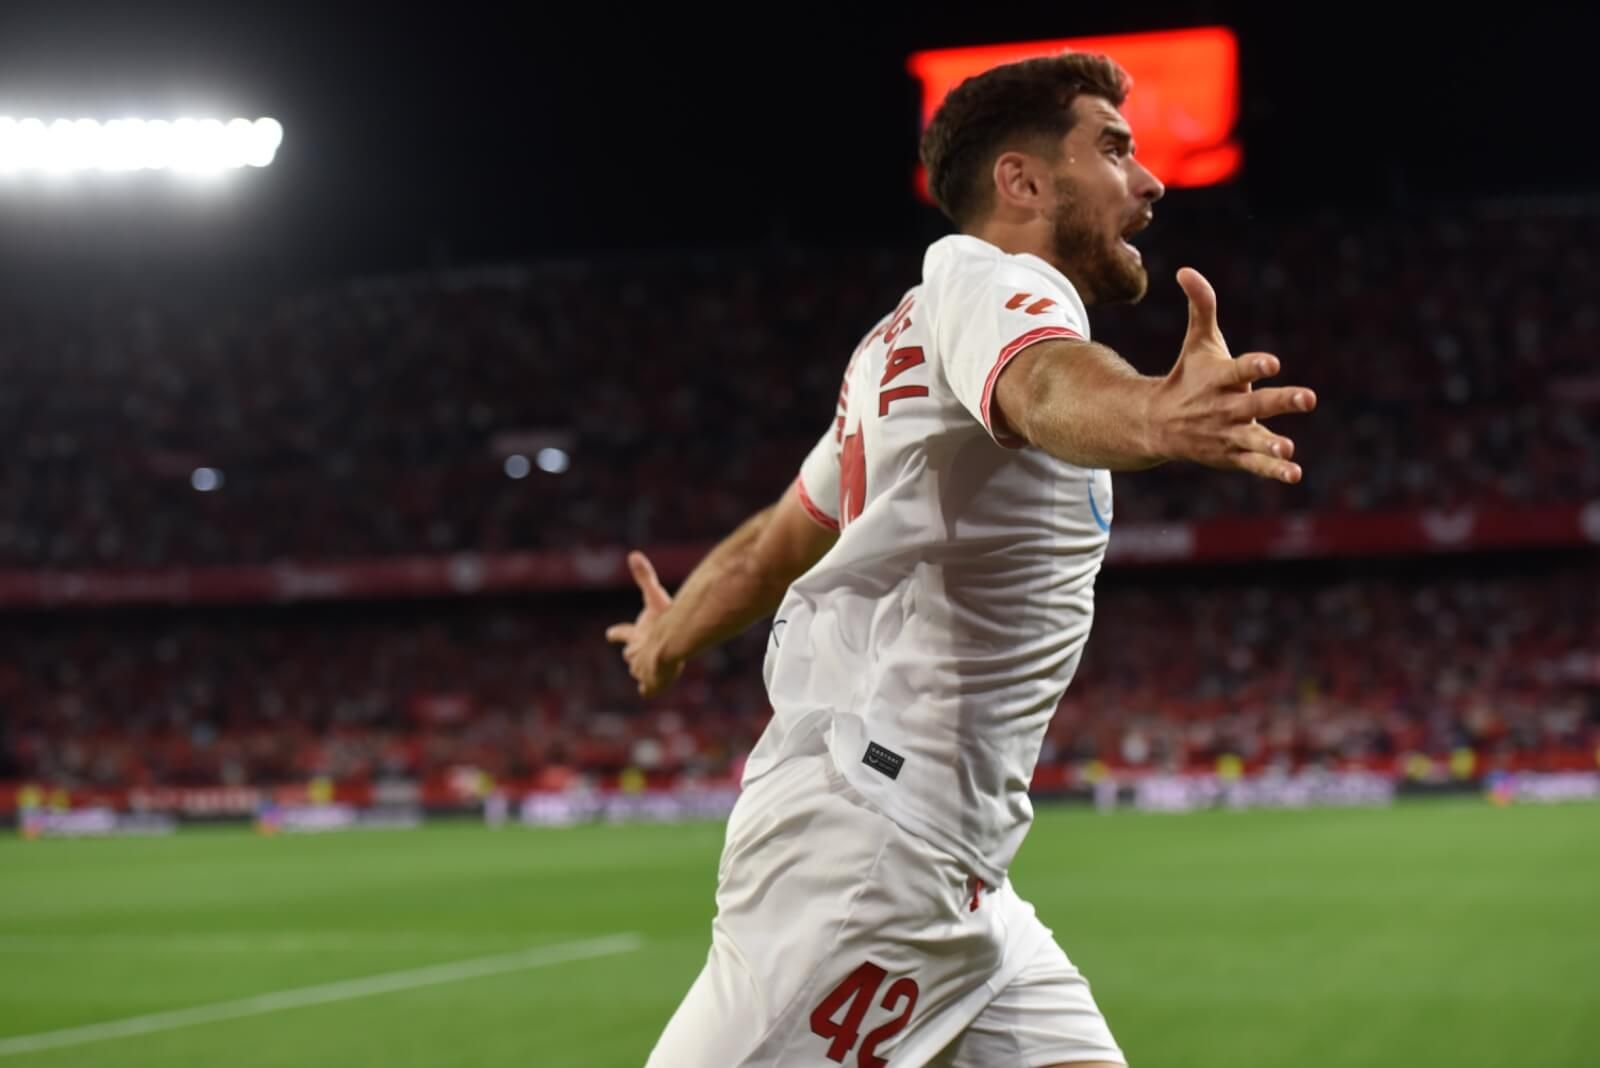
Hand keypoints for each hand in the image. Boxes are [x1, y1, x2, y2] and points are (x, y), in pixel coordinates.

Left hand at [604, 551, 684, 696]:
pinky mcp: (652, 684)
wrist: (668, 647)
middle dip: (632, 655)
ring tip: (649, 671)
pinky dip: (649, 688)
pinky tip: (649, 691)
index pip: (621, 633)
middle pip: (629, 656)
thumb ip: (645, 576)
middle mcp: (635, 653)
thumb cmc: (662, 622)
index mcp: (634, 635)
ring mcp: (643, 670)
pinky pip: (648, 689)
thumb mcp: (654, 595)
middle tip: (632, 655)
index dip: (617, 633)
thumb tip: (633, 554)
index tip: (609, 634)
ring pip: (638, 672)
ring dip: (642, 670)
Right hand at [1149, 267, 1316, 482]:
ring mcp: (1228, 433)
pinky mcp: (1232, 455)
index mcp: (1219, 378)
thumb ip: (1201, 306)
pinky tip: (1294, 473)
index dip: (1256, 365)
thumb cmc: (1186, 377)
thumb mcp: (1196, 342)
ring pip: (1253, 439)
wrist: (1157, 425)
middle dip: (1280, 401)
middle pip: (1255, 404)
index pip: (1239, 369)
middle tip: (1308, 398)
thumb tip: (1186, 270)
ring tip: (1287, 449)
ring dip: (1270, 445)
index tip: (1273, 362)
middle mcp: (1224, 407)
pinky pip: (1253, 464)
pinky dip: (1272, 470)